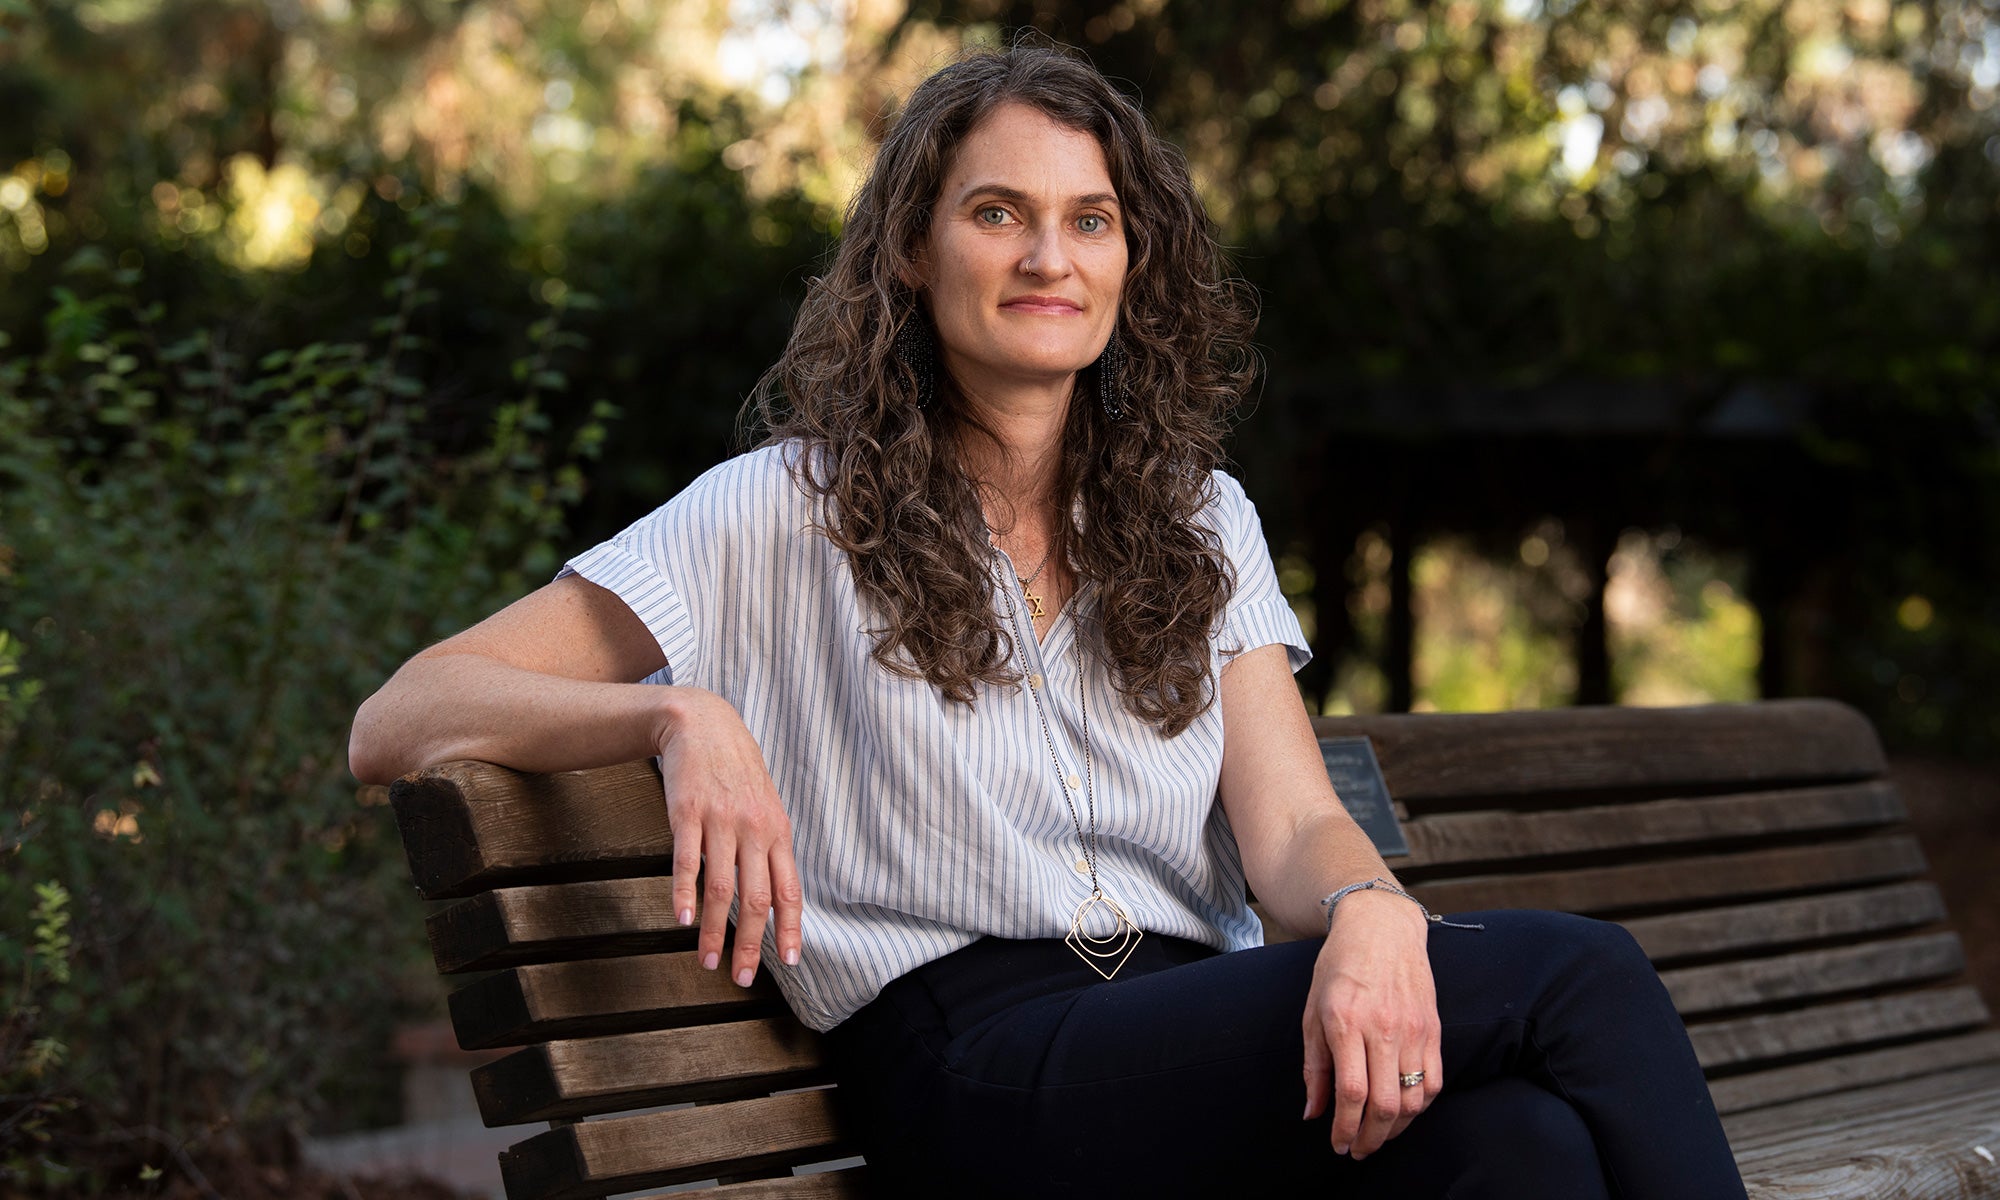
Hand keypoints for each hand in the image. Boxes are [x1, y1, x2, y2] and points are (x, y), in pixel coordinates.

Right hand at [659, 688, 802, 986]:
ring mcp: (721, 821)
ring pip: (721, 887)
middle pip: (756, 898)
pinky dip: (684, 893)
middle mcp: (754, 829)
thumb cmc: (736, 770)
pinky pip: (687, 860)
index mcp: (778, 831)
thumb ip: (770, 848)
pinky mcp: (688, 812)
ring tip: (709, 961)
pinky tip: (680, 919)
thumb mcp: (764, 806)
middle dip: (751, 945)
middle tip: (742, 979)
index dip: (791, 928)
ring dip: (713, 930)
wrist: (703, 723)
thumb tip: (776, 897)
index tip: (790, 962)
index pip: (789, 889)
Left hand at [1300, 889, 1442, 1158]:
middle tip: (1357, 1150)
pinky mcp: (1434, 1030)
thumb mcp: (1312, 1010)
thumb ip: (1313, 1065)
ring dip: (1395, 1129)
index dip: (1345, 1127)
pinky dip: (1418, 1107)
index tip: (1337, 1144)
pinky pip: (1434, 1082)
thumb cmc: (1339, 967)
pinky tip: (1401, 1113)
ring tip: (1377, 1136)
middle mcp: (1383, 1028)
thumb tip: (1313, 1113)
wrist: (1382, 928)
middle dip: (1371, 1138)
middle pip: (1386, 1104)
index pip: (1352, 1092)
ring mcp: (1414, 1030)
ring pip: (1413, 1100)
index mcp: (1346, 1022)